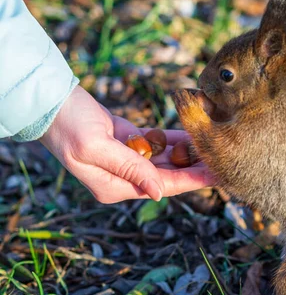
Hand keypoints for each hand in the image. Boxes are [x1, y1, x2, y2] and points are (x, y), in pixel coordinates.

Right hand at [40, 85, 214, 203]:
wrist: (50, 102)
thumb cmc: (68, 127)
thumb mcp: (97, 149)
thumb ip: (131, 169)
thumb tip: (159, 193)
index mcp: (115, 187)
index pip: (163, 186)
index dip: (192, 181)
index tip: (217, 175)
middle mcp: (123, 177)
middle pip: (169, 174)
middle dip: (196, 168)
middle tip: (225, 160)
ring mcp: (126, 159)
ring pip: (166, 158)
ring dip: (189, 153)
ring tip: (216, 148)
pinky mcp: (128, 140)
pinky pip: (158, 142)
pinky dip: (176, 139)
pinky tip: (195, 136)